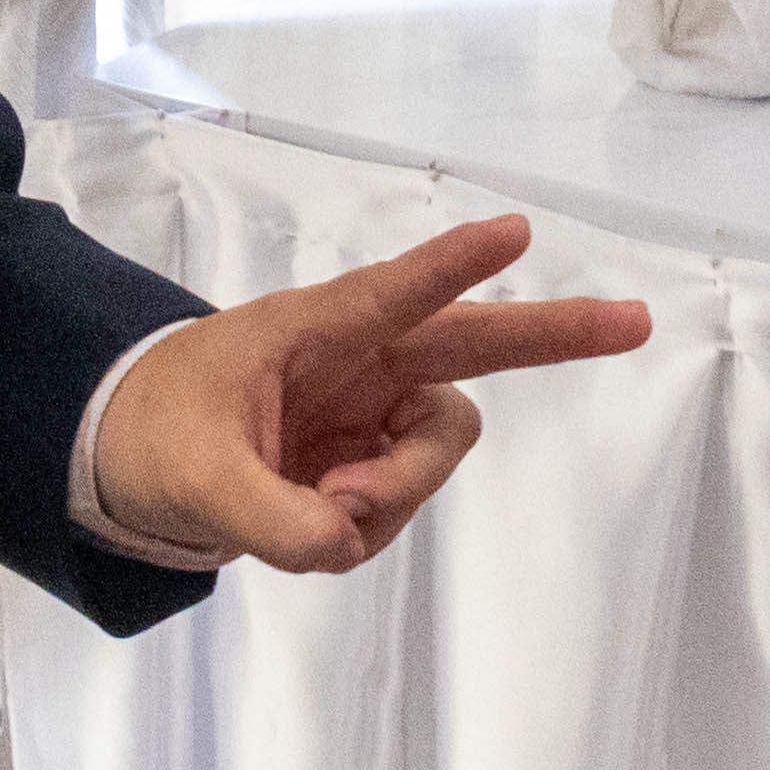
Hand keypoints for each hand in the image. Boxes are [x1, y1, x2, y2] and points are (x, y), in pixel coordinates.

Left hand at [81, 215, 649, 574]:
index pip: (391, 293)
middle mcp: (359, 363)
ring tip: (318, 510)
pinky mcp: (372, 462)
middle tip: (636, 321)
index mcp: (310, 330)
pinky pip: (400, 504)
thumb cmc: (155, 433)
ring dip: (394, 491)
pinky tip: (309, 519)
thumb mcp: (191, 477)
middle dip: (556, 332)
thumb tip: (343, 539)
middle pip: (474, 344)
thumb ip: (265, 514)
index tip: (517, 230)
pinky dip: (363, 527)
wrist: (132, 461)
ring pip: (436, 450)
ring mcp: (372, 414)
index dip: (451, 266)